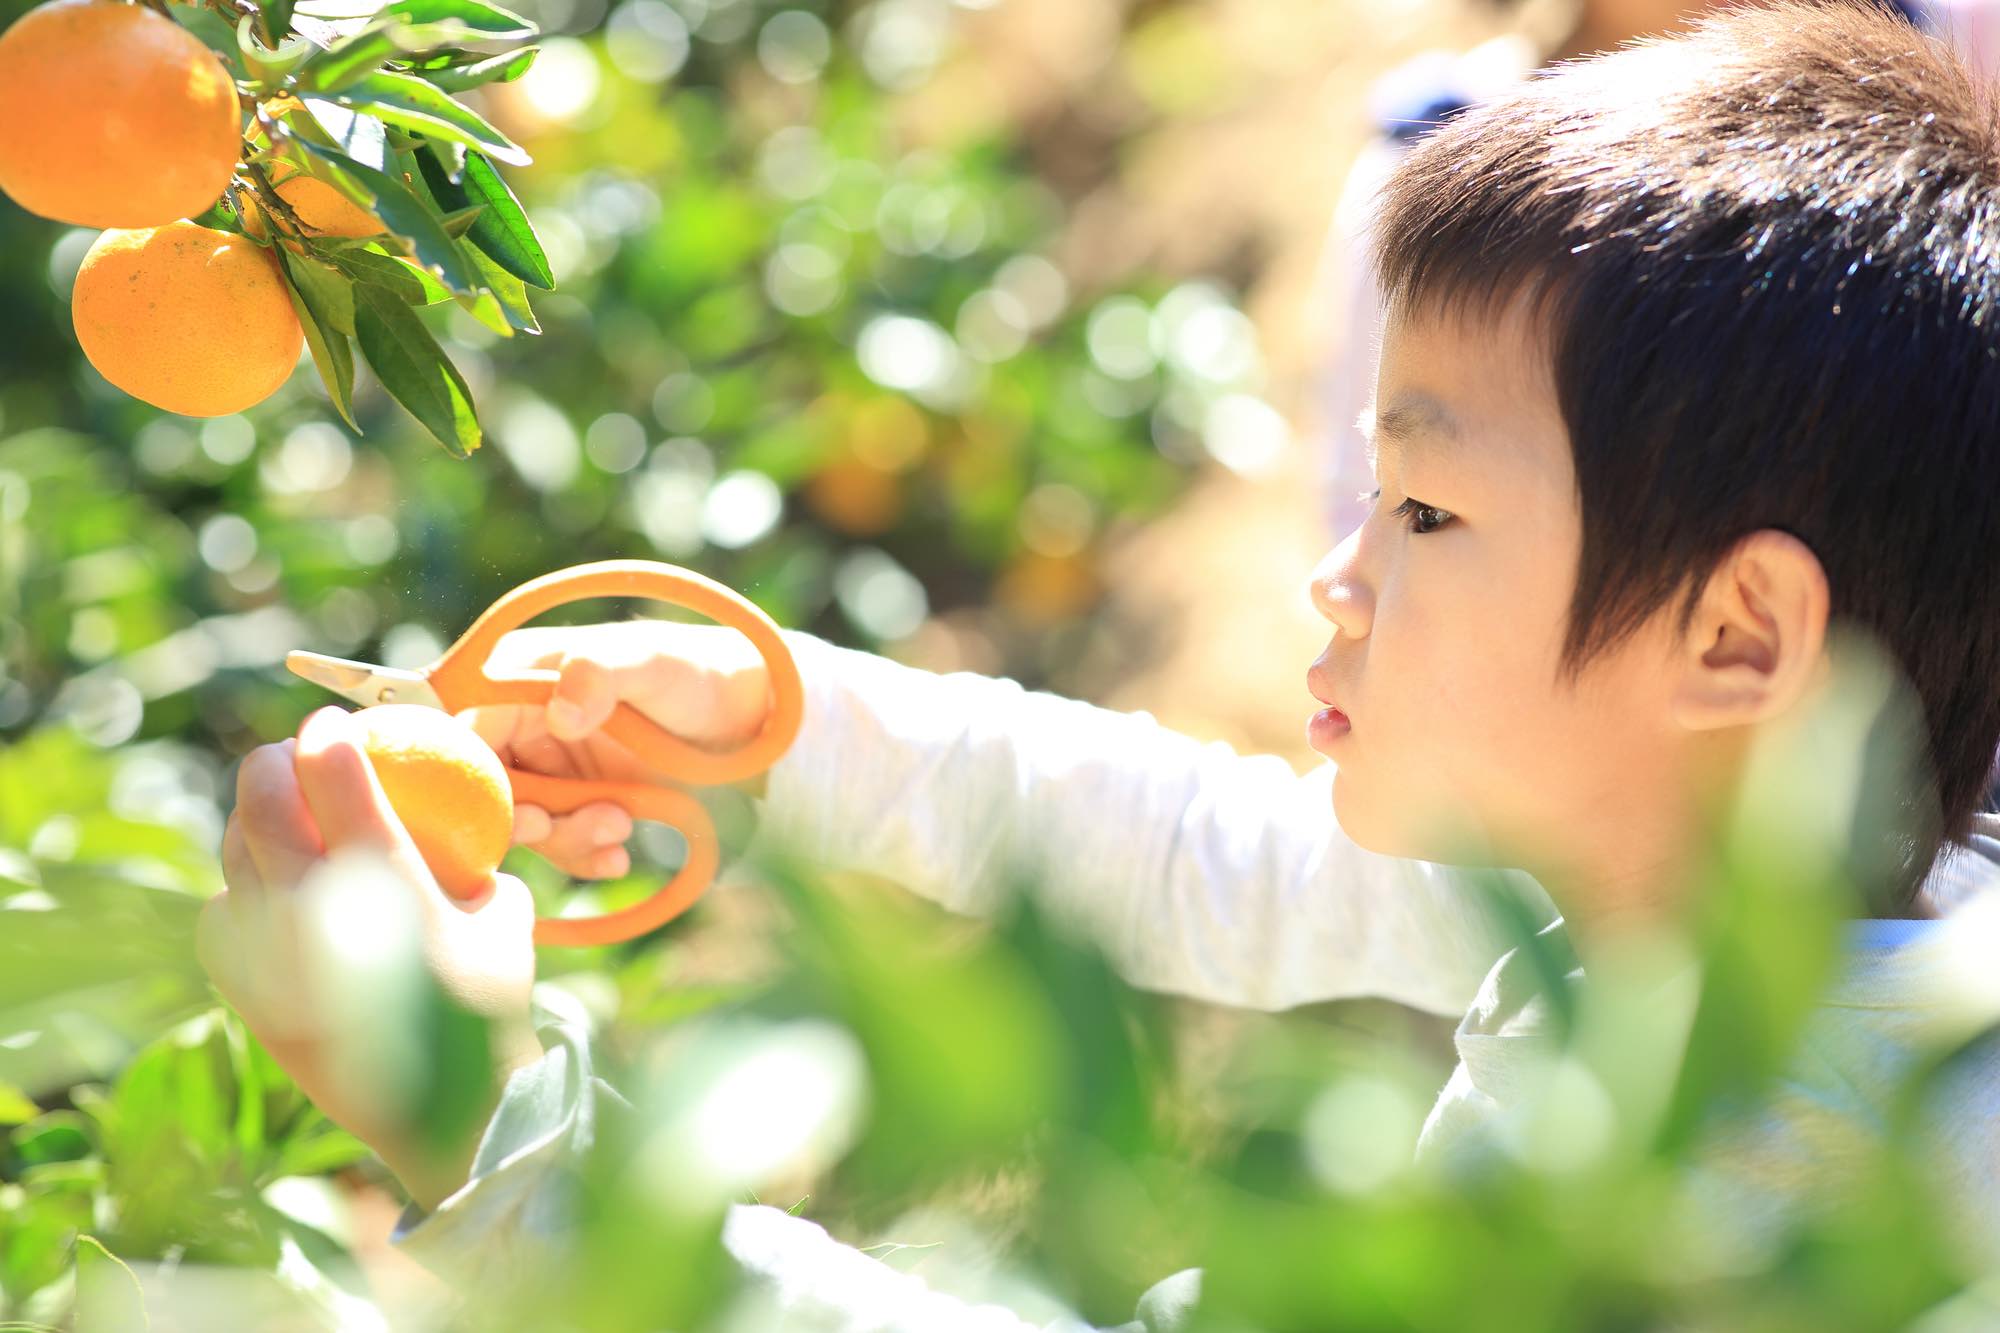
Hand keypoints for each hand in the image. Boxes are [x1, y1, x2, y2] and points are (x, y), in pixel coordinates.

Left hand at [197, 707, 543, 1211]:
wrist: (444, 1109)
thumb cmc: (488, 1001)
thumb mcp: (504, 912)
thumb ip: (475, 853)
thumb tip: (461, 799)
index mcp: (384, 884)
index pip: (337, 779)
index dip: (328, 736)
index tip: (334, 723)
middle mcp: (313, 910)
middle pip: (263, 806)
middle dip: (270, 762)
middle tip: (289, 753)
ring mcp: (270, 951)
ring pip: (234, 856)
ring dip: (248, 818)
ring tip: (274, 811)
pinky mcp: (245, 989)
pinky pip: (223, 914)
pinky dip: (240, 889)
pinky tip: (265, 888)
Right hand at [460, 620, 774, 878]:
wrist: (742, 718)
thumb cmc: (692, 673)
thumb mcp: (651, 663)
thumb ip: (603, 672)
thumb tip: (561, 711)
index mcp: (515, 679)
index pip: (461, 732)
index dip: (470, 776)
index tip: (513, 804)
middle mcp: (519, 724)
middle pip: (484, 788)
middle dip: (519, 817)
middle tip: (549, 827)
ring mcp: (546, 768)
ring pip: (524, 823)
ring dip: (564, 838)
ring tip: (622, 825)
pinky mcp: (575, 805)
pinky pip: (559, 845)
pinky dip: (584, 857)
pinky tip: (618, 858)